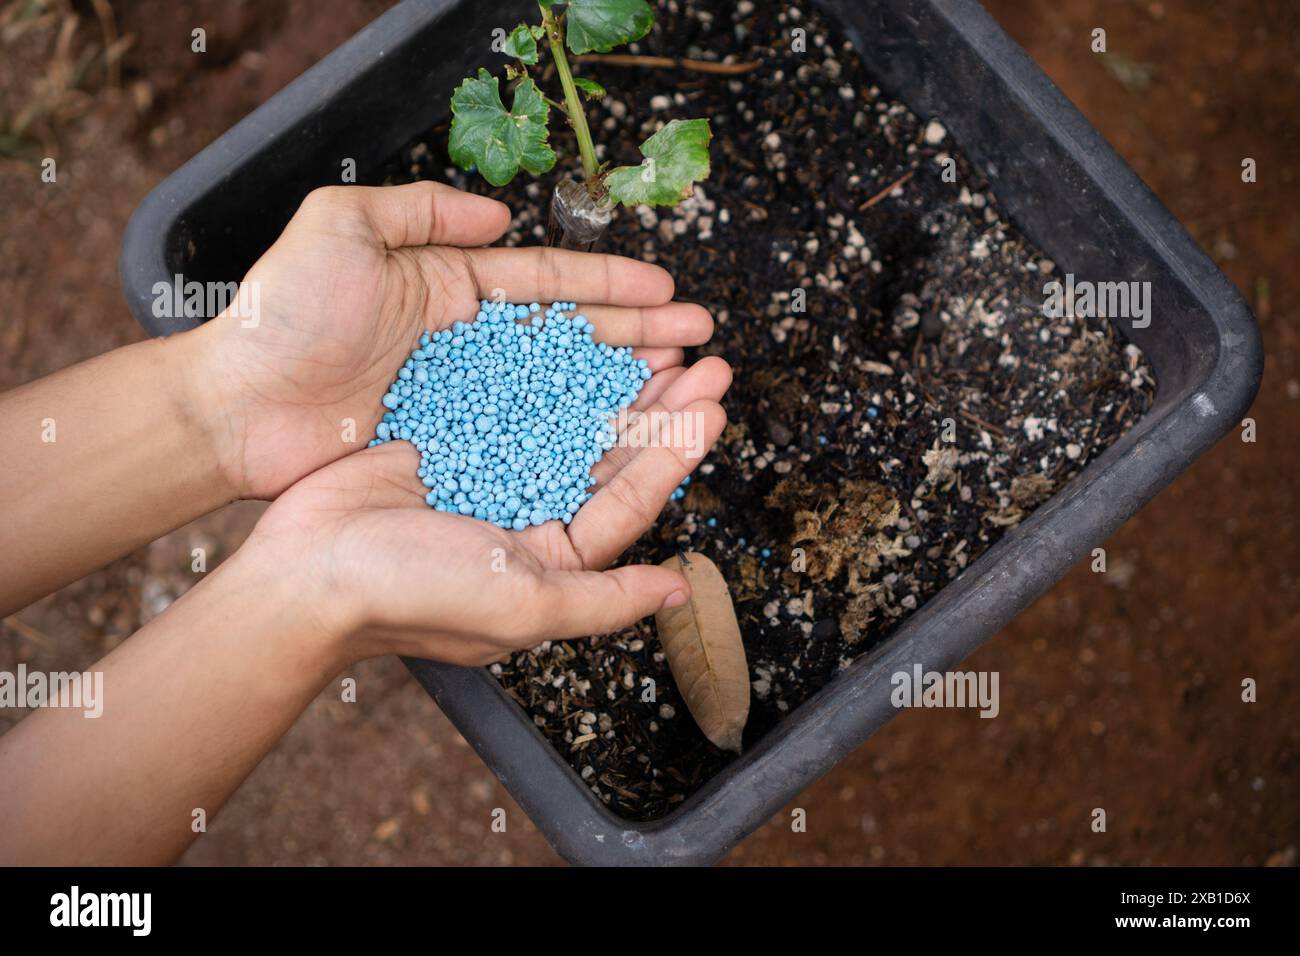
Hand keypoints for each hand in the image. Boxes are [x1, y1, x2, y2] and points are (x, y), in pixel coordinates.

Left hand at [192, 181, 713, 497]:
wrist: (235, 411)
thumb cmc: (282, 317)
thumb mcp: (340, 229)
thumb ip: (418, 210)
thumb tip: (499, 219)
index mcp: (450, 287)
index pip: (548, 282)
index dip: (611, 284)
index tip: (669, 291)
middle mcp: (469, 344)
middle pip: (572, 337)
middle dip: (640, 336)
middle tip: (702, 343)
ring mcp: (466, 400)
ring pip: (562, 391)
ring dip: (623, 388)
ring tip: (682, 388)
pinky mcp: (454, 448)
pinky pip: (528, 441)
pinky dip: (577, 440)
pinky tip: (621, 442)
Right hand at [240, 357, 730, 666]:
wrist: (304, 572)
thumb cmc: (414, 596)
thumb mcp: (523, 605)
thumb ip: (605, 600)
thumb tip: (678, 592)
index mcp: (553, 560)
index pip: (630, 499)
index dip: (676, 454)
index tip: (714, 408)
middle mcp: (530, 516)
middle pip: (611, 454)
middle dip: (662, 408)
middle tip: (707, 360)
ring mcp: (492, 474)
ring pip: (570, 420)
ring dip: (616, 383)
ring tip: (662, 341)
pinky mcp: (454, 439)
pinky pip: (515, 397)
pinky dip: (549, 370)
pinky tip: (579, 338)